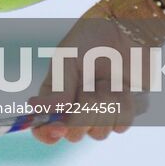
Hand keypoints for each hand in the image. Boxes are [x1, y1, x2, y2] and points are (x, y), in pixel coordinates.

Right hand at [29, 3, 149, 143]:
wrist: (129, 31)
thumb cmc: (93, 38)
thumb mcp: (68, 58)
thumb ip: (57, 87)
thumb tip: (35, 107)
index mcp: (56, 95)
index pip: (44, 126)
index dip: (47, 132)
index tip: (58, 128)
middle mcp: (76, 109)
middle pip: (74, 134)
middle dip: (84, 113)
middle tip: (90, 89)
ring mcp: (100, 114)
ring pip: (99, 133)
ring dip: (105, 105)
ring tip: (108, 81)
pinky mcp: (123, 114)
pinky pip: (121, 125)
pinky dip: (123, 106)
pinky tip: (123, 88)